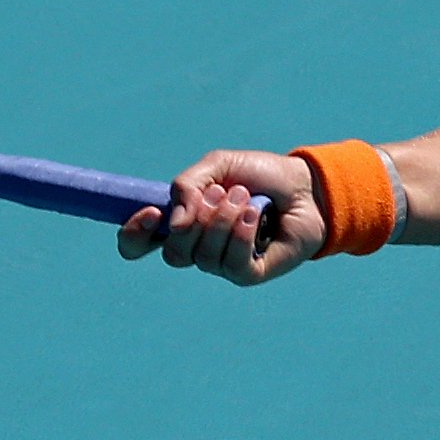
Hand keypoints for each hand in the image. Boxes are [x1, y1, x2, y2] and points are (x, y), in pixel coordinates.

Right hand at [118, 149, 321, 283]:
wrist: (304, 186)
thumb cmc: (260, 176)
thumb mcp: (218, 166)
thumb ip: (187, 185)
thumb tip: (175, 223)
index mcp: (181, 223)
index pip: (138, 244)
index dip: (134, 234)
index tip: (151, 213)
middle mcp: (197, 248)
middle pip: (173, 253)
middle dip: (197, 219)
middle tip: (222, 192)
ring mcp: (221, 263)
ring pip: (203, 257)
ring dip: (223, 221)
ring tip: (247, 198)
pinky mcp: (247, 274)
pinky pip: (230, 264)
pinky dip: (241, 235)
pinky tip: (254, 215)